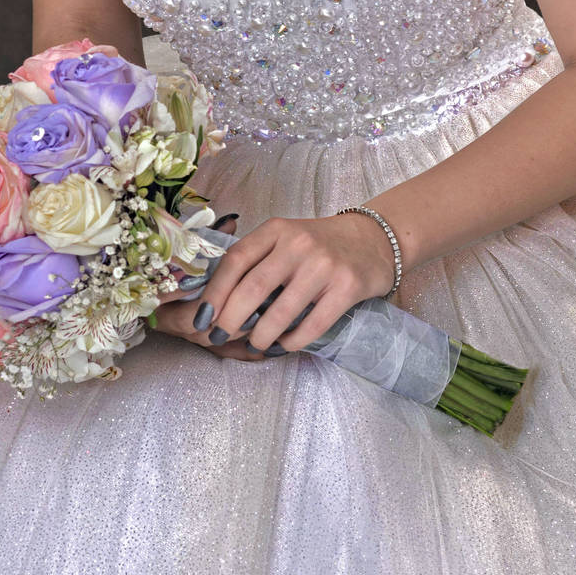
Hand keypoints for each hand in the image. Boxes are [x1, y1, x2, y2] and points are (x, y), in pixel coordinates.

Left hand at [149, 210, 397, 357]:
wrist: (373, 241)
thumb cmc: (318, 245)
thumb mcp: (284, 239)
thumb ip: (256, 261)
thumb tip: (217, 303)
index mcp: (276, 229)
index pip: (236, 260)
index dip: (215, 293)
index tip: (203, 318)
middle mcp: (299, 244)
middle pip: (253, 287)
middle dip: (230, 319)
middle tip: (220, 337)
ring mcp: (324, 265)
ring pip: (281, 311)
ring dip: (261, 336)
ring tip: (255, 344)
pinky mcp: (347, 287)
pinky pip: (313, 324)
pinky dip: (292, 341)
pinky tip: (283, 345)